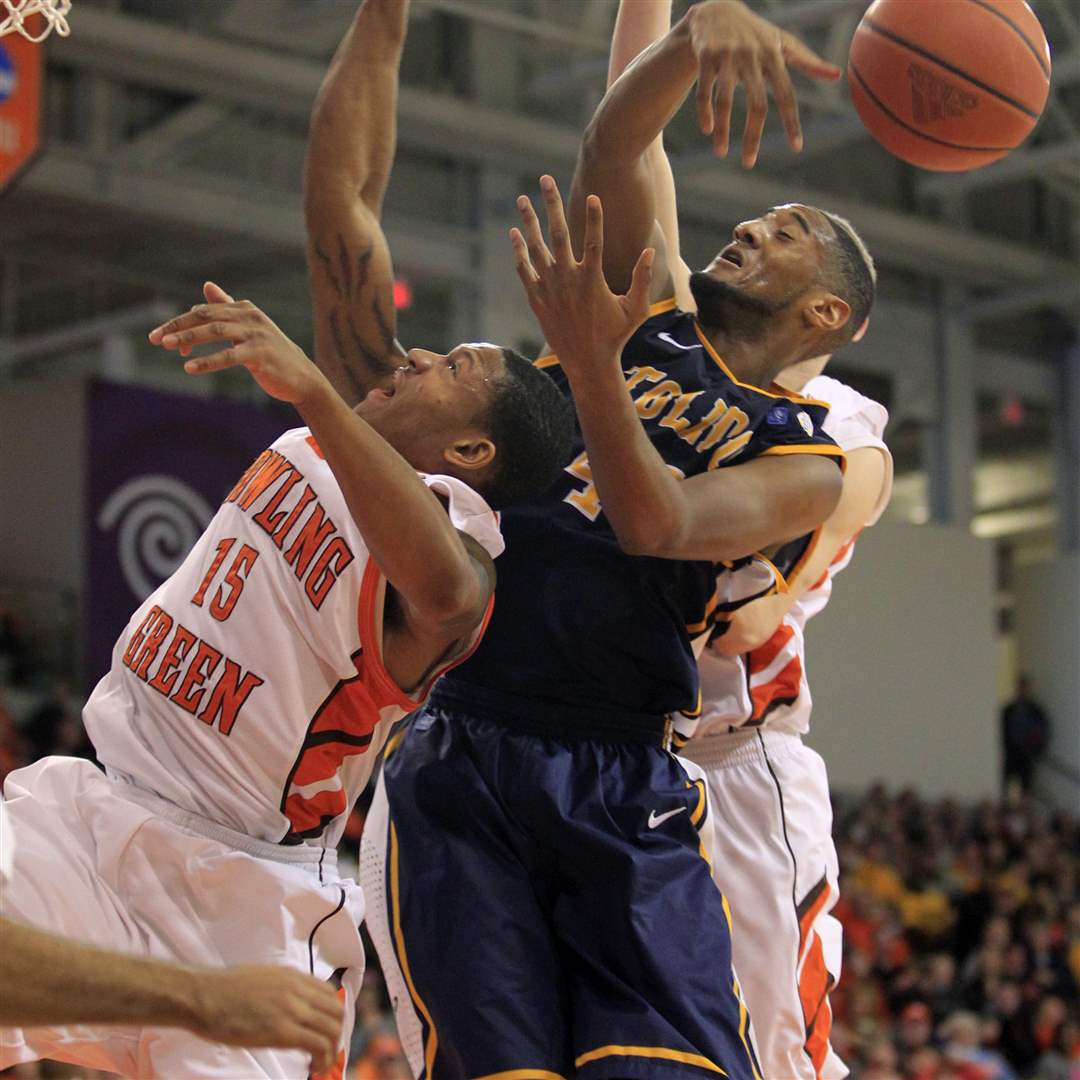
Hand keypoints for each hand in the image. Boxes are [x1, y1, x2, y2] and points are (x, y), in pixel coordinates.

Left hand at [149, 284, 325, 405]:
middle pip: (206, 316)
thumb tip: (207, 286)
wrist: (302, 376)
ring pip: (215, 331)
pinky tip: (189, 367)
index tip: (161, 338)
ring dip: (188, 338)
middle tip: (154, 338)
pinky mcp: (260, 354)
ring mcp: (256, 334)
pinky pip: (229, 356)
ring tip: (166, 346)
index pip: (204, 311)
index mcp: (244, 309)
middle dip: (178, 326)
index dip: (181, 324)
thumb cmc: (271, 353)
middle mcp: (250, 316)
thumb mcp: (249, 328)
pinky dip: (208, 361)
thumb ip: (227, 307)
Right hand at [185, 965, 343, 1074]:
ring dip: (331, 1049)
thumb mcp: (263, 978)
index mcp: (293, 976)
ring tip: (321, 1064)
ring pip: (331, 1029)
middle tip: (325, 1051)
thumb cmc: (224, 989)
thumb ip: (283, 988)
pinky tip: (314, 1068)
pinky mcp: (282, 1031)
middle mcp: (298, 990)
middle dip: (335, 1033)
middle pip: (335, 1011)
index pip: (328, 993)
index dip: (331, 1014)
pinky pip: (317, 1044)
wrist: (205, 996)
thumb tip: (292, 1004)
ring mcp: (292, 1009)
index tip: (324, 1030)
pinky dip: (322, 1058)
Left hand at [511, 176, 652, 375]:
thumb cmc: (616, 336)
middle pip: (558, 233)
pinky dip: (519, 251)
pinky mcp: (537, 299)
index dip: (594, 216)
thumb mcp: (636, 309)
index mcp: (592, 279)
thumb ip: (642, 279)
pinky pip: (525, 269)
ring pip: (536, 248)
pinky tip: (515, 234)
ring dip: (529, 221)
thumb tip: (649, 251)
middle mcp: (567, 279)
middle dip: (551, 203)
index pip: (594, 239)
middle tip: (545, 179)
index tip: (593, 195)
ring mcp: (549, 288)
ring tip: (522, 199)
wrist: (587, 364)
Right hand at [686, 0, 839, 165]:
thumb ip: (808, 61)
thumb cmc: (756, 33)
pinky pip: (704, 89)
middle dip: (753, 136)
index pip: (787, 94)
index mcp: (774, 56)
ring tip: (721, 153)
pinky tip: (707, 130)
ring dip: (722, 130)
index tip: (796, 148)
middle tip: (749, 163)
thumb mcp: (783, 43)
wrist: (717, 8)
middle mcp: (752, 56)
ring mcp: (728, 55)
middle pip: (756, 103)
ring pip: (725, 99)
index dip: (792, 122)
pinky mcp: (706, 55)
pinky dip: (705, 111)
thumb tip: (838, 76)